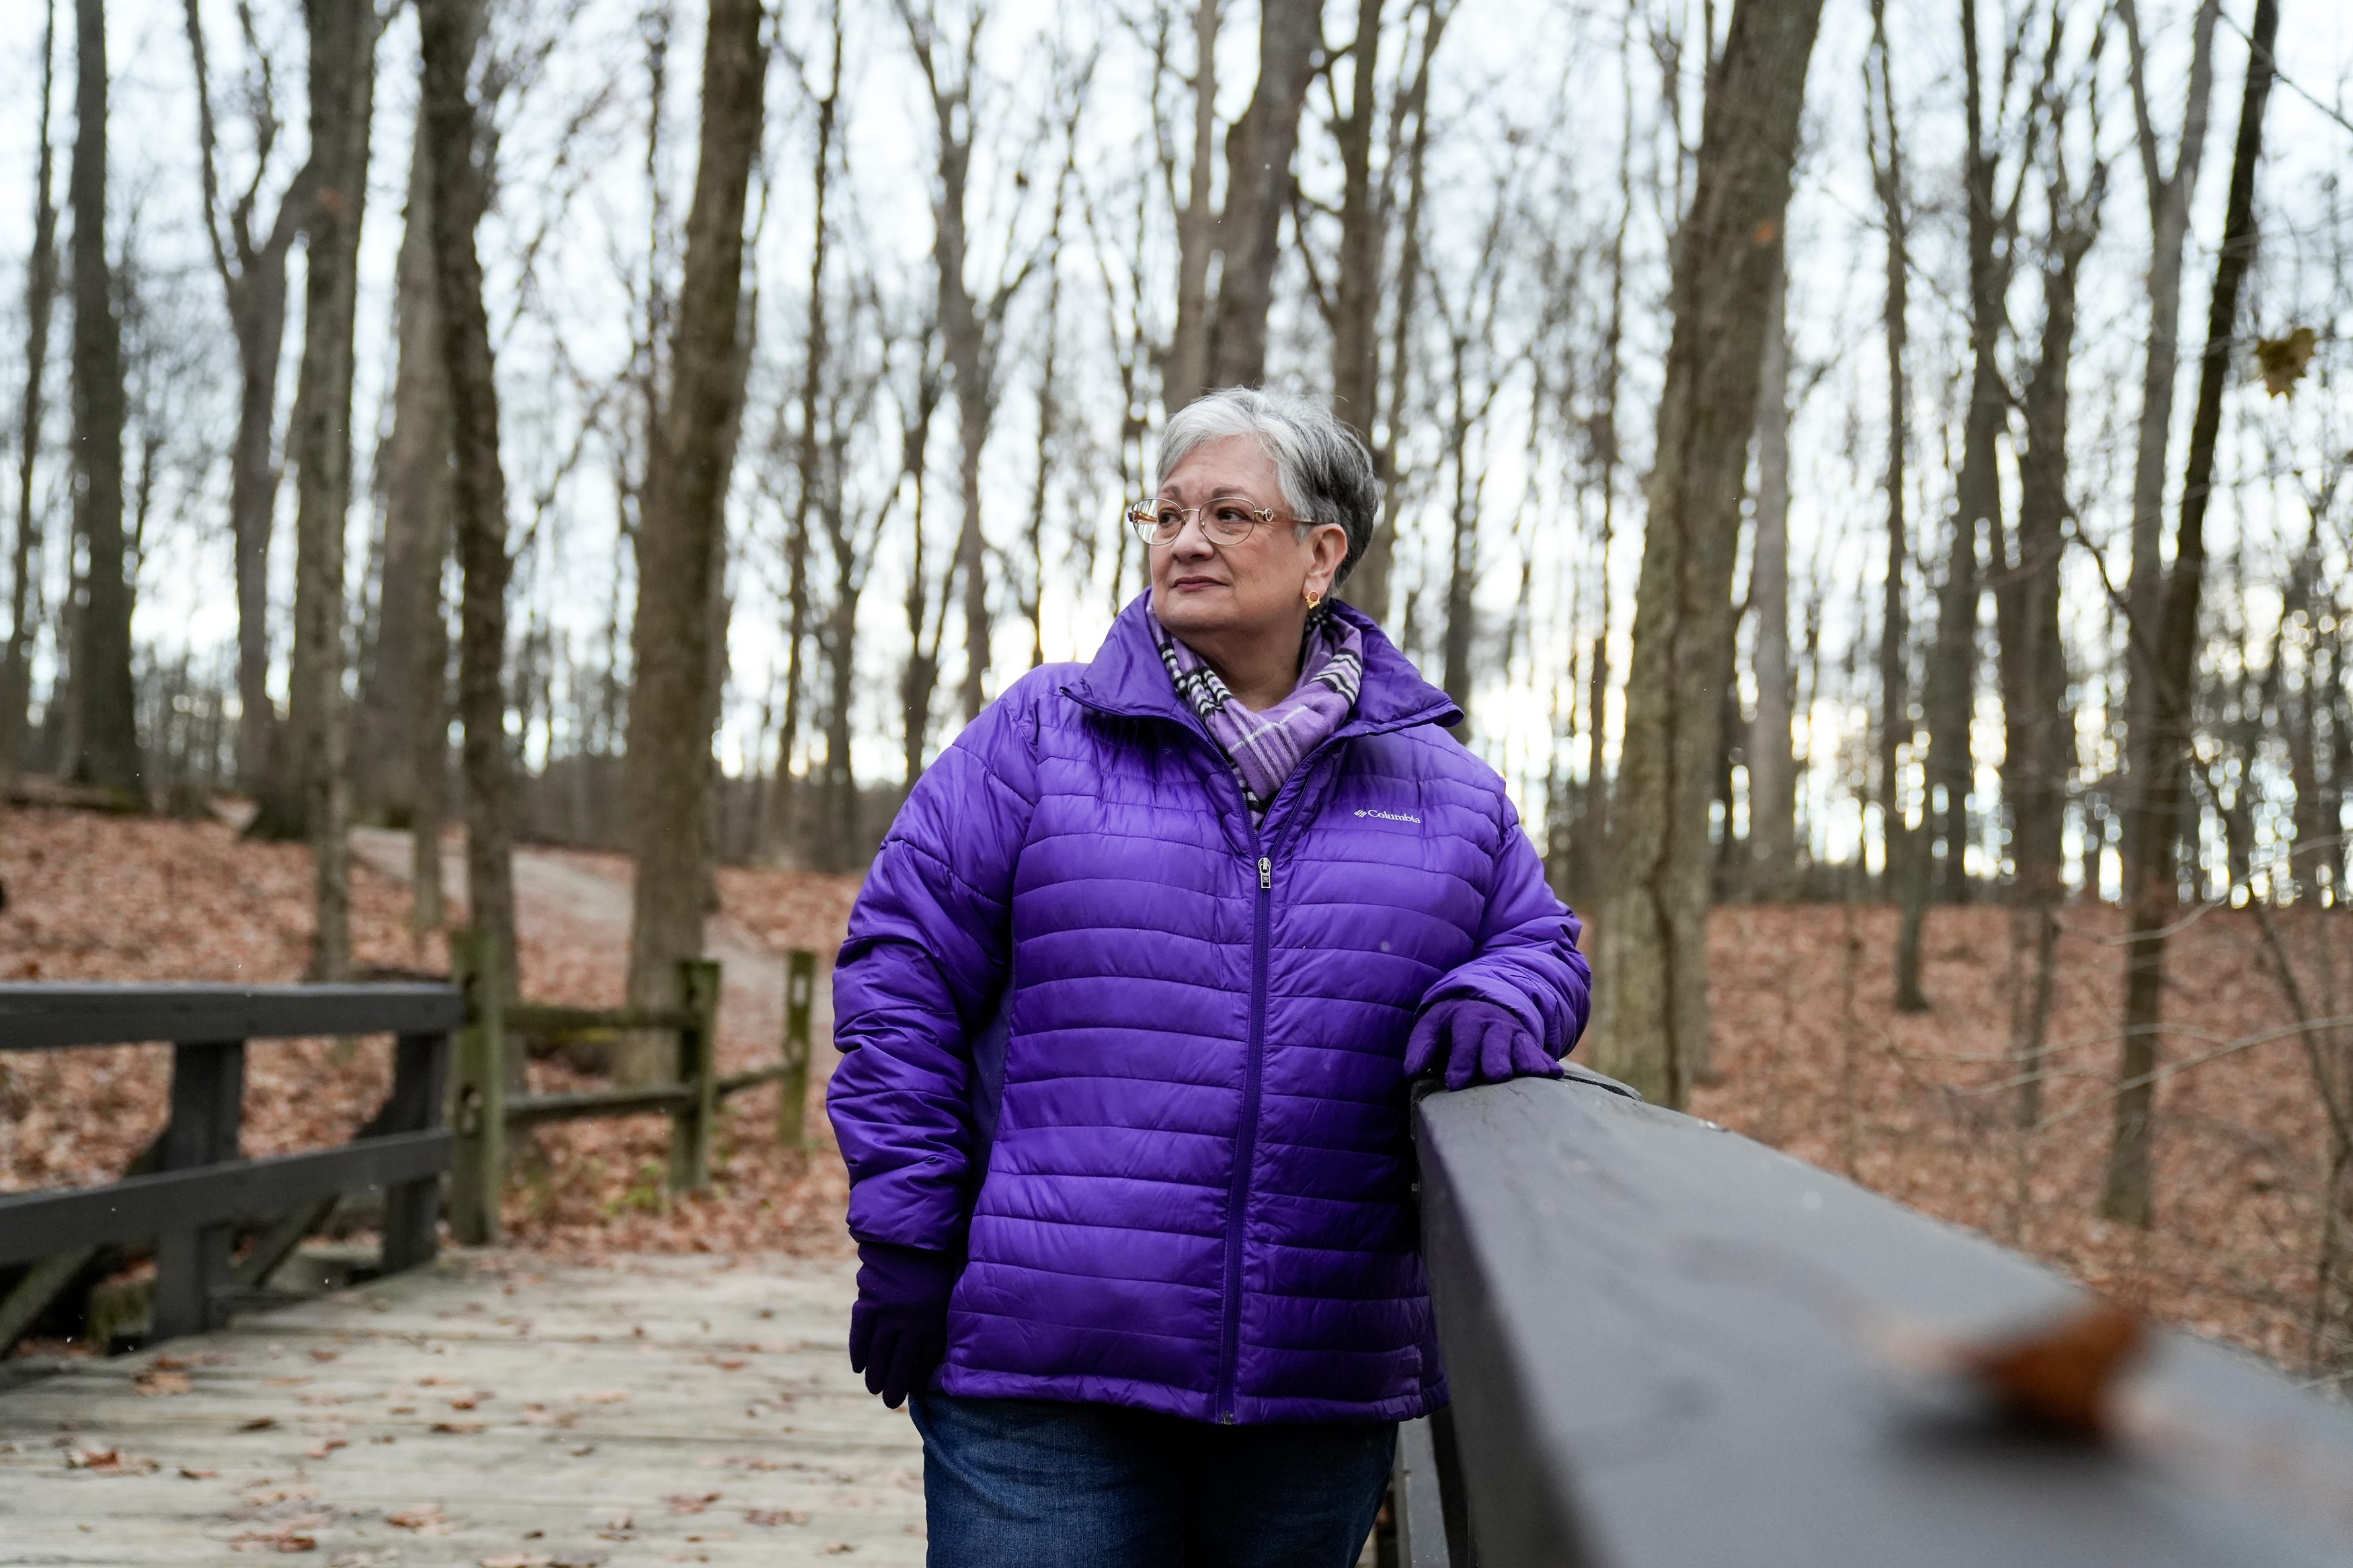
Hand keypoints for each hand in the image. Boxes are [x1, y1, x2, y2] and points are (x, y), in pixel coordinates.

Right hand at [847, 1241, 960, 1407]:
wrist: (912, 1232)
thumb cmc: (937, 1262)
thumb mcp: (948, 1292)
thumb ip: (941, 1321)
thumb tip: (937, 1355)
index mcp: (934, 1319)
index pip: (923, 1359)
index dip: (916, 1379)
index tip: (912, 1394)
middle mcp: (911, 1320)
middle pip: (900, 1362)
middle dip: (895, 1386)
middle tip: (890, 1404)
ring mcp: (887, 1311)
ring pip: (879, 1352)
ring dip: (875, 1374)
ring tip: (874, 1390)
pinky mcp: (868, 1300)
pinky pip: (861, 1332)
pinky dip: (858, 1351)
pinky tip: (858, 1368)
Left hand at [1404, 997, 1561, 1091]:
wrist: (1482, 1005)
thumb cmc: (1451, 1026)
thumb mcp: (1432, 1028)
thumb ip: (1421, 1048)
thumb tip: (1411, 1071)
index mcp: (1468, 1018)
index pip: (1465, 1037)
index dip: (1461, 1059)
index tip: (1455, 1083)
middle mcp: (1494, 1025)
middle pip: (1496, 1042)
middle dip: (1496, 1058)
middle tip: (1496, 1077)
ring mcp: (1514, 1035)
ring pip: (1521, 1047)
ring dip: (1526, 1061)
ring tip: (1535, 1076)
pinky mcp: (1528, 1046)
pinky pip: (1538, 1054)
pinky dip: (1545, 1063)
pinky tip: (1554, 1075)